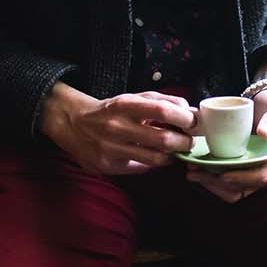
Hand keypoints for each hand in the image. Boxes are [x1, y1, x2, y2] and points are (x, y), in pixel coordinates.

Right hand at [41, 85, 196, 175]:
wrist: (74, 124)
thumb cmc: (111, 110)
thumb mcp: (132, 98)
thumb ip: (161, 101)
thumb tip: (190, 111)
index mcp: (125, 105)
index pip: (162, 110)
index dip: (184, 118)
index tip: (193, 121)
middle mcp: (117, 127)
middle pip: (163, 139)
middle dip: (183, 142)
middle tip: (189, 141)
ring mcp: (111, 149)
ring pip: (155, 159)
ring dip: (172, 156)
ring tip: (174, 150)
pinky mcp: (108, 167)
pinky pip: (141, 169)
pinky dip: (153, 164)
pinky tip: (155, 157)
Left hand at [187, 88, 266, 202]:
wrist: (265, 106)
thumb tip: (264, 133)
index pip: (262, 175)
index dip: (242, 178)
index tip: (222, 174)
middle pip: (244, 187)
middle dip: (219, 183)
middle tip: (197, 171)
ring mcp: (255, 176)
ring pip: (233, 192)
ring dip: (212, 185)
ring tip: (193, 172)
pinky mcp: (242, 174)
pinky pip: (227, 187)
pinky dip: (212, 183)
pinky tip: (198, 172)